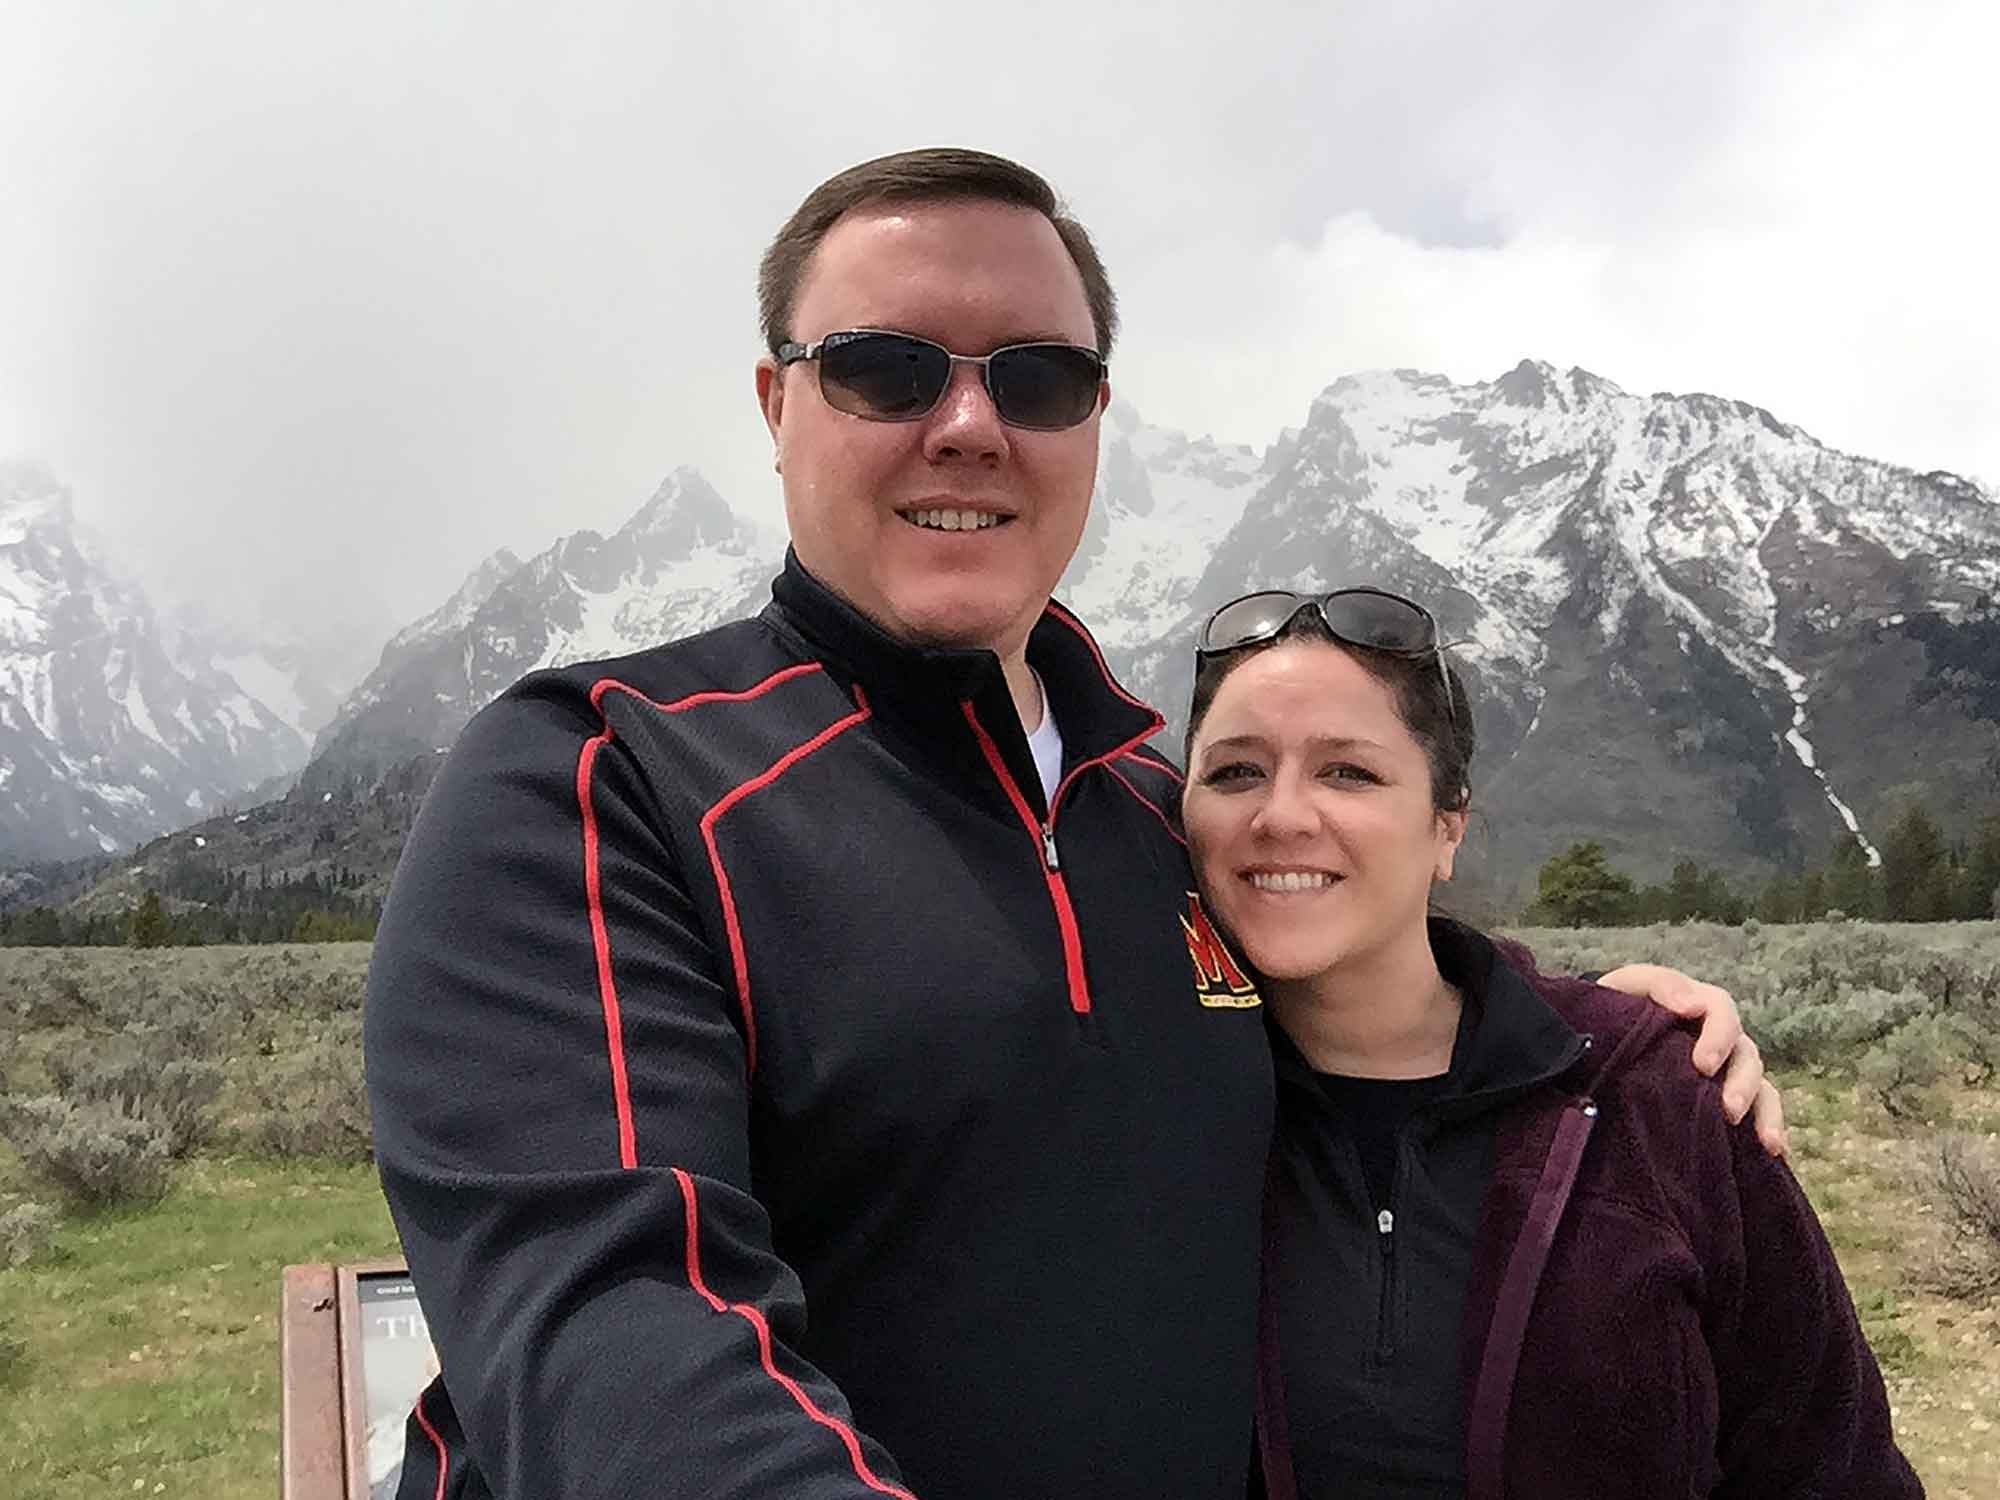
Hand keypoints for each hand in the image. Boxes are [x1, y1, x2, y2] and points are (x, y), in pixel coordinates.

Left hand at [1595, 963, 1788, 1158]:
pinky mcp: (1723, 1099)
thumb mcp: (1629, 985)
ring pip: (1760, 1087)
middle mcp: (1720, 1039)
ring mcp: (1726, 1071)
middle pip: (1747, 1056)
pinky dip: (1770, 1129)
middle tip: (1729, 1110)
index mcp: (1699, 1006)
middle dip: (1743, 1084)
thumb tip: (1693, 1006)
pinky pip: (1758, 1112)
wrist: (1598, 1034)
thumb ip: (1660, 985)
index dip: (1719, 1036)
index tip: (1703, 1065)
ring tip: (1766, 1141)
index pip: (1723, 1012)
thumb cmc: (1617, 1006)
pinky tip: (1775, 1153)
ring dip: (1765, 1112)